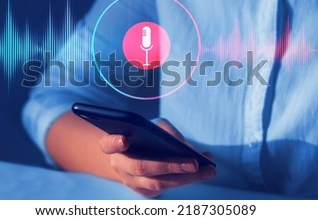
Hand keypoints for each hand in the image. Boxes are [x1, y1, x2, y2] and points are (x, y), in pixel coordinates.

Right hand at [99, 119, 215, 197]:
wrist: (135, 154)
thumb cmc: (145, 135)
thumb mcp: (153, 126)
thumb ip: (165, 132)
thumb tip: (187, 149)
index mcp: (113, 145)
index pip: (108, 144)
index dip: (114, 142)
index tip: (124, 140)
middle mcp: (119, 165)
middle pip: (142, 167)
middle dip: (170, 165)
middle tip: (193, 163)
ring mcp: (130, 181)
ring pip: (157, 183)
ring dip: (185, 178)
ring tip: (209, 170)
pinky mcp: (144, 191)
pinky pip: (166, 188)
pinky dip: (186, 179)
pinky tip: (204, 171)